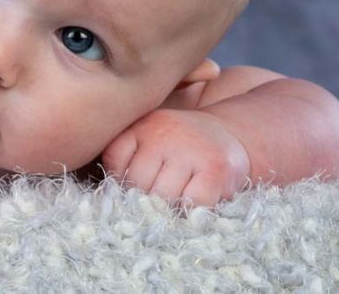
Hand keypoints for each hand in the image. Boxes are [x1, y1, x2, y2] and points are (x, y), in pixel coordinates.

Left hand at [100, 108, 250, 208]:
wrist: (229, 134)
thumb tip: (109, 201)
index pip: (115, 160)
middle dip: (143, 201)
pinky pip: (192, 204)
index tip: (134, 187)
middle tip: (156, 202)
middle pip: (137, 184)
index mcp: (143, 126)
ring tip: (176, 203)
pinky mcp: (215, 169)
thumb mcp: (150, 139)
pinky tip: (195, 204)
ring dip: (167, 210)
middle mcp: (164, 133)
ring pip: (163, 198)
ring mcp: (190, 150)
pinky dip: (191, 213)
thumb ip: (128, 160)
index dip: (120, 181)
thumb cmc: (180, 146)